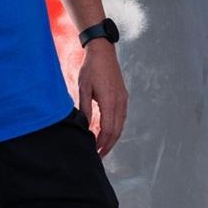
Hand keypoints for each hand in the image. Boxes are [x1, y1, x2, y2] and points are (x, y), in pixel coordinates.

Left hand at [75, 40, 126, 155]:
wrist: (103, 51)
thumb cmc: (91, 68)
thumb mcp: (83, 88)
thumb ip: (85, 109)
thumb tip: (86, 127)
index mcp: (109, 100)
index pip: (108, 129)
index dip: (102, 143)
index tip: (94, 151)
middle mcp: (120, 101)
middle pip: (116, 130)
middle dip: (108, 145)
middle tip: (99, 156)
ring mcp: (123, 99)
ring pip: (120, 125)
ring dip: (112, 138)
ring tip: (102, 147)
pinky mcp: (123, 96)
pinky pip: (121, 117)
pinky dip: (115, 128)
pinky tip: (107, 132)